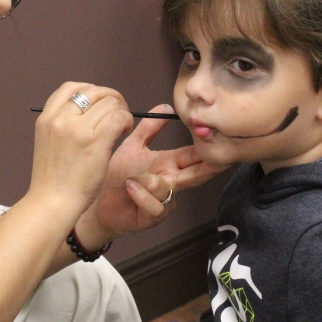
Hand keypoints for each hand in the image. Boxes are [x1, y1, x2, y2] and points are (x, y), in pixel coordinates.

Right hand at [28, 82, 133, 214]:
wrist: (52, 202)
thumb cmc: (53, 179)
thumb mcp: (48, 142)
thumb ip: (62, 125)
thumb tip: (88, 112)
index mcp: (47, 117)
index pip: (71, 87)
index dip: (92, 92)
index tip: (99, 106)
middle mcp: (60, 118)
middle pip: (94, 91)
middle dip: (111, 98)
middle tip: (118, 114)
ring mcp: (78, 129)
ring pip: (109, 102)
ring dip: (121, 110)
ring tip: (121, 127)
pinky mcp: (95, 141)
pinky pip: (119, 117)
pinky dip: (127, 121)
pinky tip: (125, 132)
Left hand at [87, 104, 228, 240]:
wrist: (100, 201)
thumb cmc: (119, 174)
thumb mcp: (133, 146)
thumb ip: (149, 127)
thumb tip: (166, 105)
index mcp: (169, 163)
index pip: (194, 154)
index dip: (206, 148)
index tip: (220, 138)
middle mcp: (171, 181)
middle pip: (196, 174)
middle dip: (208, 168)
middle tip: (221, 160)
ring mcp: (165, 201)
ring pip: (167, 188)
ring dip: (149, 181)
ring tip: (131, 179)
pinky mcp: (153, 216)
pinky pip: (155, 205)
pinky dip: (141, 195)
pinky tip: (130, 188)